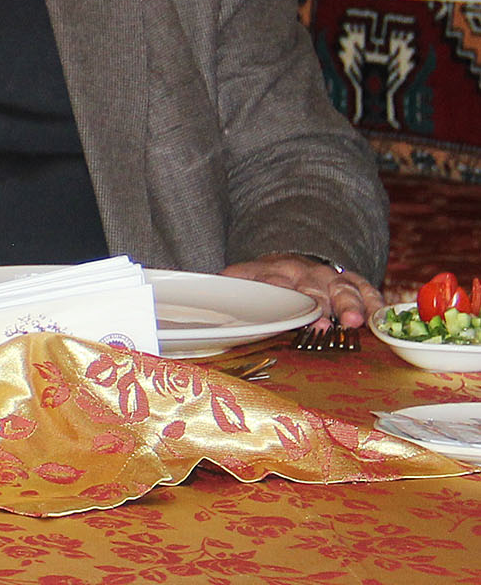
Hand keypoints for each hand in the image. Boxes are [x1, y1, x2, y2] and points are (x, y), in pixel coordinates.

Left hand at [224, 255, 380, 331]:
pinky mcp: (350, 280)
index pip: (278, 283)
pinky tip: (381, 316)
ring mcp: (329, 276)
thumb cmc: (264, 280)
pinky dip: (374, 302)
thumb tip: (205, 294)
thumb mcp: (242, 279)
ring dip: (351, 305)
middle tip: (333, 323)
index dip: (286, 297)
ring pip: (343, 288)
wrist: (290, 261)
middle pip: (316, 289)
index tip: (296, 315)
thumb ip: (228, 286)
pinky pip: (365, 288)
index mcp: (274, 272)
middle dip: (326, 306)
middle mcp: (305, 274)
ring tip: (358, 322)